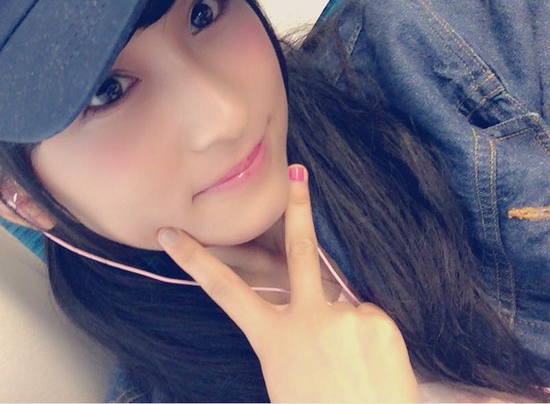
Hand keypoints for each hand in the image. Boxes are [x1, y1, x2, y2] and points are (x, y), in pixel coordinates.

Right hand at [158, 165, 419, 402]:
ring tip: (351, 365)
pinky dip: (365, 334)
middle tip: (298, 172)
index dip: (195, 260)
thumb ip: (293, 334)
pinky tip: (370, 365)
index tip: (172, 233)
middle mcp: (308, 318)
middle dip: (298, 208)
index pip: (225, 291)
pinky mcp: (377, 320)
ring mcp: (345, 316)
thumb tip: (313, 304)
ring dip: (342, 323)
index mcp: (274, 338)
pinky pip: (367, 317)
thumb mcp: (285, 376)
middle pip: (300, 249)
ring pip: (341, 302)